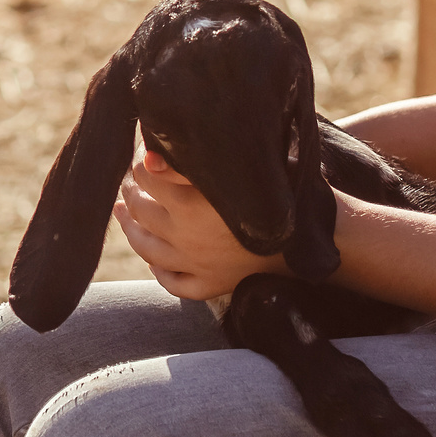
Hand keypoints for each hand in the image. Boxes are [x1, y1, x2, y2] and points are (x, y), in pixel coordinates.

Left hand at [114, 149, 285, 301]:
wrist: (313, 235)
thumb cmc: (277, 190)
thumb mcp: (236, 169)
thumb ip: (188, 164)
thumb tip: (146, 159)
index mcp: (189, 206)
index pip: (144, 177)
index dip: (138, 160)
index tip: (142, 151)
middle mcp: (186, 238)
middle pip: (140, 212)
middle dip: (129, 191)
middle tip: (127, 179)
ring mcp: (197, 266)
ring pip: (147, 250)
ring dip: (130, 229)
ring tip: (122, 212)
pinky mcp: (211, 285)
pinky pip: (174, 283)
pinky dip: (158, 271)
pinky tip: (152, 260)